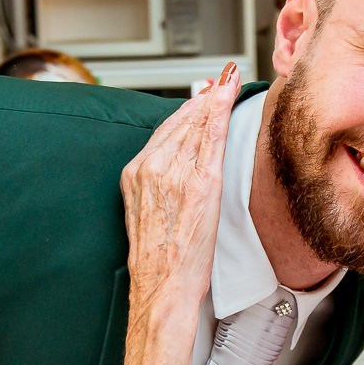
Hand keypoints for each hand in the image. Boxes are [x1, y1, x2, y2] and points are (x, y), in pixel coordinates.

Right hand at [113, 62, 240, 364]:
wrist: (162, 290)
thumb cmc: (162, 263)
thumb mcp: (155, 216)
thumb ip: (166, 187)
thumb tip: (182, 167)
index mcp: (135, 175)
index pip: (165, 130)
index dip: (188, 109)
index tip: (203, 90)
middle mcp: (149, 170)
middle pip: (180, 121)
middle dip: (203, 97)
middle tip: (221, 74)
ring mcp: (172, 175)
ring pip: (195, 126)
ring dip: (213, 100)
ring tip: (228, 79)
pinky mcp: (196, 186)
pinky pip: (208, 141)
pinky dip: (218, 117)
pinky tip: (227, 100)